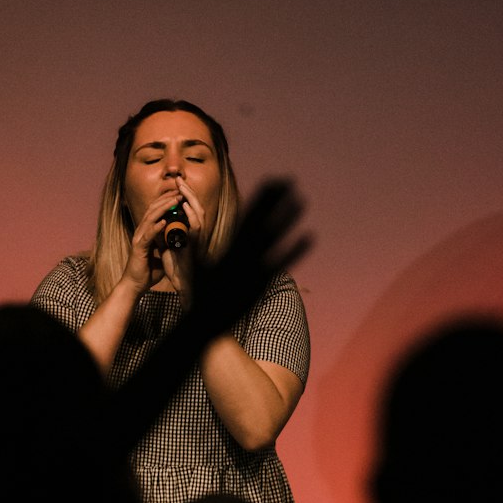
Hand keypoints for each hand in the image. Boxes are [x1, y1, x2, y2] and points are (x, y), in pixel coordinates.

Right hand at [122, 188, 187, 294]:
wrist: (135, 285)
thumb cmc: (147, 271)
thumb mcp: (159, 254)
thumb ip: (165, 244)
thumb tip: (175, 239)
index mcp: (146, 232)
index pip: (155, 211)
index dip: (166, 202)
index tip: (179, 195)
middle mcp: (141, 232)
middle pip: (152, 210)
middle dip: (166, 200)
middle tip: (179, 192)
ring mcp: (138, 239)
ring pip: (150, 218)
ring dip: (163, 208)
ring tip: (175, 201)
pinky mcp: (138, 248)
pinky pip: (148, 235)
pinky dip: (156, 227)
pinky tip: (164, 221)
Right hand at [184, 178, 311, 340]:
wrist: (206, 323)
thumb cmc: (200, 295)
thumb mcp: (194, 268)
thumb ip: (195, 248)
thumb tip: (192, 230)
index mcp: (228, 247)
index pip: (247, 216)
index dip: (261, 198)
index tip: (272, 181)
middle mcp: (240, 254)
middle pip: (261, 220)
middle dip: (275, 200)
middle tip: (289, 179)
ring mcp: (251, 267)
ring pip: (273, 238)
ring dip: (288, 218)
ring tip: (302, 199)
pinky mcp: (260, 283)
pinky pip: (281, 262)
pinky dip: (296, 249)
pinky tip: (310, 236)